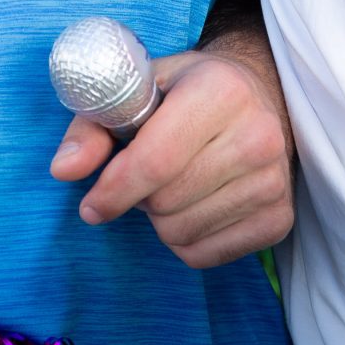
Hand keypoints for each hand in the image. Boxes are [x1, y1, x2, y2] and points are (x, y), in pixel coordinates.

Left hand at [49, 43, 293, 267]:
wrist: (256, 96)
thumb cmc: (185, 91)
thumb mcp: (136, 89)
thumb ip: (92, 125)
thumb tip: (64, 170)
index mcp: (220, 90)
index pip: (155, 161)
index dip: (112, 189)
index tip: (91, 204)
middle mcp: (259, 135)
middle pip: (165, 202)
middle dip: (139, 197)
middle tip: (146, 173)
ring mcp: (274, 181)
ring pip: (182, 232)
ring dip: (160, 218)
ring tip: (173, 183)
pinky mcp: (280, 219)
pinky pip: (205, 255)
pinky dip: (184, 239)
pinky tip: (193, 204)